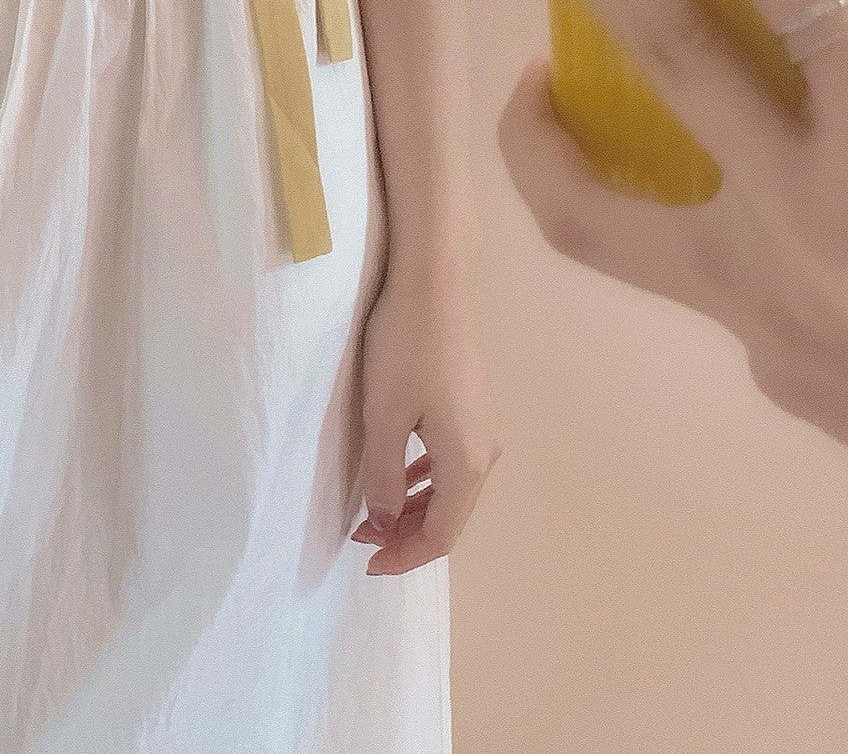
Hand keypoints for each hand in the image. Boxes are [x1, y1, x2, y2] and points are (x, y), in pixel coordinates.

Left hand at [350, 273, 500, 574]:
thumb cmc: (405, 349)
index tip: (365, 564)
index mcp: (466, 463)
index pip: (440, 535)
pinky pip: (451, 462)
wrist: (436, 283)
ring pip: (451, 489)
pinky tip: (400, 474)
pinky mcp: (474, 405)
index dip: (403, 557)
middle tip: (361, 539)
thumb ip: (383, 477)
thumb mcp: (384, 416)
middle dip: (406, 535)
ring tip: (373, 513)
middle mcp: (486, 452)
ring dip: (415, 508)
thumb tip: (382, 522)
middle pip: (450, 517)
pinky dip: (425, 480)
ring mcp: (484, 427)